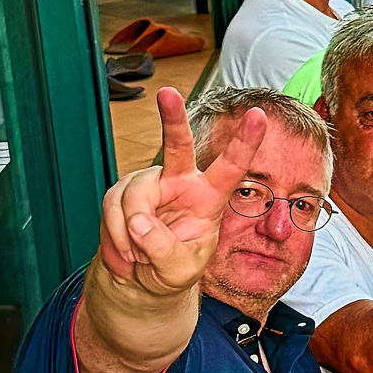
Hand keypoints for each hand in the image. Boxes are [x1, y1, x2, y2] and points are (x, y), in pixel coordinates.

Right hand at [96, 88, 265, 296]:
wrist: (140, 279)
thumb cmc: (171, 269)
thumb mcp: (178, 270)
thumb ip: (164, 249)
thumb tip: (139, 222)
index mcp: (209, 197)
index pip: (231, 167)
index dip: (245, 142)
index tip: (259, 115)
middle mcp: (180, 183)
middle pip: (178, 145)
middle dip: (172, 118)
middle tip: (167, 93)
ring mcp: (149, 185)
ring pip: (135, 195)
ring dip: (133, 232)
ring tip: (140, 254)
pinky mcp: (121, 192)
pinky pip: (113, 208)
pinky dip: (117, 234)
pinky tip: (127, 249)